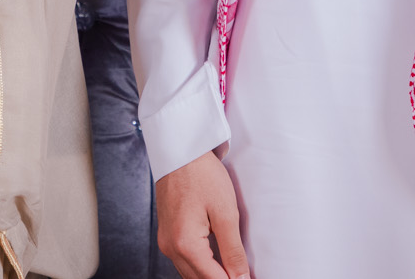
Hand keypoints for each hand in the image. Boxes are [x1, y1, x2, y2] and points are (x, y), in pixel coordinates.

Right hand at [155, 149, 248, 278]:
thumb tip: (241, 278)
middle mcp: (171, 247)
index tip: (249, 278)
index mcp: (185, 244)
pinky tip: (217, 259)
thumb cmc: (201, 174)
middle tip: (244, 274)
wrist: (179, 149)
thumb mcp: (225, 213)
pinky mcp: (167, 234)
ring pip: (190, 274)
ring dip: (211, 275)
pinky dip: (201, 265)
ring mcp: (166, 241)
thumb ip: (233, 251)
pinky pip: (184, 261)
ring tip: (233, 268)